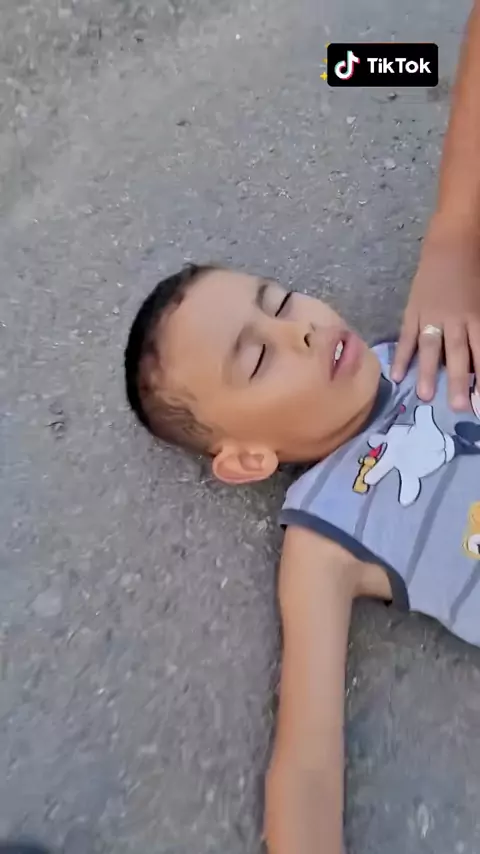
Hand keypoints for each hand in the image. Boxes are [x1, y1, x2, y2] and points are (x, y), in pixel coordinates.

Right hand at [392, 216, 479, 409]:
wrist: (454, 240)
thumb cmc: (475, 269)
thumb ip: (478, 328)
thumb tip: (475, 361)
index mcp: (477, 316)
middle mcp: (456, 319)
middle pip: (459, 355)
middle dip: (460, 382)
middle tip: (461, 408)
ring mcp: (432, 315)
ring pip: (432, 348)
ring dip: (429, 373)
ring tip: (426, 398)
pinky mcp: (414, 309)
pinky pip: (407, 336)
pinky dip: (402, 355)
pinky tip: (396, 375)